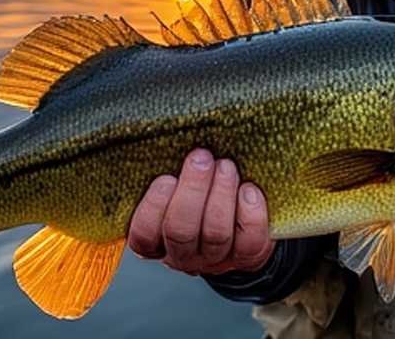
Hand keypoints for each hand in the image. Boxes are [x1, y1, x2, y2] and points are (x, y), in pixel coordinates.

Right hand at [127, 148, 274, 275]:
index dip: (154, 207)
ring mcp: (215, 259)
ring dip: (221, 193)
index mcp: (155, 240)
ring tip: (226, 166)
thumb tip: (172, 135)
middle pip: (181, 231)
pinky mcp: (247, 257)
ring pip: (216, 233)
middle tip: (202, 157)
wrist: (236, 230)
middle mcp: (182, 255)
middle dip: (193, 190)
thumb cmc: (197, 198)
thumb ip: (170, 173)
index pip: (143, 234)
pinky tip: (249, 189)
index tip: (166, 177)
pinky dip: (251, 212)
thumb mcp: (175, 188)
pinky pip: (249, 240)